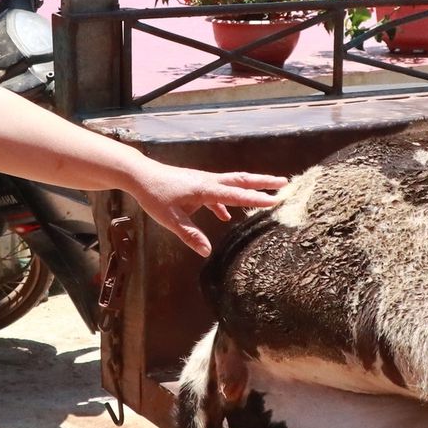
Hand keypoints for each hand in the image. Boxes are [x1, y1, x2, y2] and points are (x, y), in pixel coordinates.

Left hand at [126, 162, 286, 256]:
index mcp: (205, 189)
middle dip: (263, 182)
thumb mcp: (171, 219)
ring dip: (250, 187)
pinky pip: (218, 192)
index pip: (235, 195)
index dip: (256, 198)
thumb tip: (206, 252)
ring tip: (268, 193)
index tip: (275, 200)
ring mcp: (204, 181)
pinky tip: (227, 216)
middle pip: (241, 180)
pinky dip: (227, 202)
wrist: (141, 175)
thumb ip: (190, 235)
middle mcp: (209, 182)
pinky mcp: (198, 184)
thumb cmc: (155, 195)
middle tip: (285, 183)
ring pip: (232, 183)